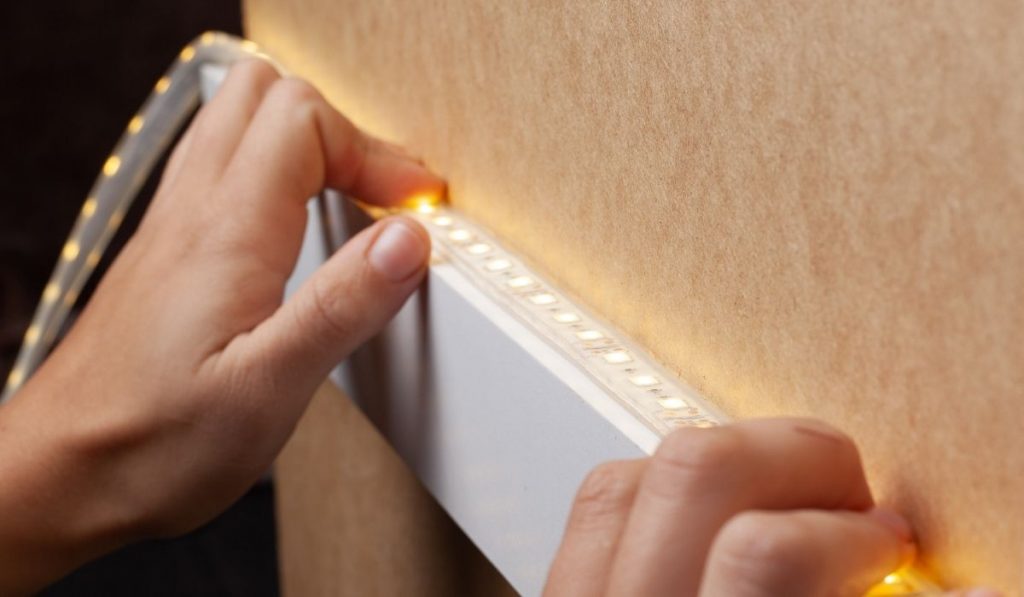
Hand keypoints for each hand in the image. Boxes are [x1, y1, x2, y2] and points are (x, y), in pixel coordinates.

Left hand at [0, 59, 443, 592]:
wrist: (59, 475)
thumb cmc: (150, 444)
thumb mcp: (268, 388)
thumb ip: (341, 305)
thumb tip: (406, 240)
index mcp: (225, 233)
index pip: (304, 121)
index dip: (373, 150)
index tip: (411, 206)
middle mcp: (191, 213)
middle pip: (264, 95)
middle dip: (341, 129)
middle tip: (381, 191)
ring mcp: (171, 228)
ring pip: (235, 123)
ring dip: (304, 144)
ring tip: (349, 201)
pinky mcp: (164, 254)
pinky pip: (217, 171)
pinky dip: (270, 174)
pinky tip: (292, 233)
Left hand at [545, 418, 914, 596]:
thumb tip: (939, 580)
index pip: (765, 554)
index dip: (850, 532)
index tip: (886, 539)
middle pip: (692, 468)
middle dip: (795, 455)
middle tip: (846, 497)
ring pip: (627, 475)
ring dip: (724, 465)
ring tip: (779, 501)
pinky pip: (591, 513)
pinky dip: (657, 493)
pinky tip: (704, 524)